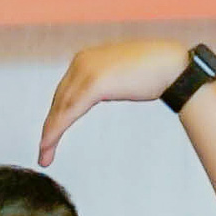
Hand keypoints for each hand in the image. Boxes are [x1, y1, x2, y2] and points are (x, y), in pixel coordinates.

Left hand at [37, 38, 192, 163]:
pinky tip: (49, 145)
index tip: (50, 136)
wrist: (173, 66)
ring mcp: (85, 70)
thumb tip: (101, 90)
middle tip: (43, 153)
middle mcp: (81, 61)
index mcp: (86, 58)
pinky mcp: (93, 83)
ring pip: (60, 108)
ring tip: (44, 156)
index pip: (64, 91)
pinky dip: (56, 131)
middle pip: (59, 101)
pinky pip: (69, 112)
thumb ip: (106, 82)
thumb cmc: (154, 72)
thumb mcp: (120, 75)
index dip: (56, 116)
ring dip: (50, 134)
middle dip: (50, 127)